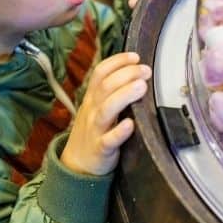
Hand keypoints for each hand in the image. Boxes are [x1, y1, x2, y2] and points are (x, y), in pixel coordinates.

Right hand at [60, 52, 150, 175]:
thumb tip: (135, 68)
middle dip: (127, 74)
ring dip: (125, 95)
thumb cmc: (93, 130)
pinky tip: (130, 124)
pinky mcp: (101, 149)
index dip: (117, 61)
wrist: (77, 166)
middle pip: (106, 86)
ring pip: (107, 109)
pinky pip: (109, 140)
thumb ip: (111, 89)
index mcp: (92, 97)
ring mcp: (96, 129)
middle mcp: (93, 110)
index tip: (135, 57)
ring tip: (141, 86)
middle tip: (145, 70)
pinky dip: (119, 132)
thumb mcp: (96, 106)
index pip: (101, 72)